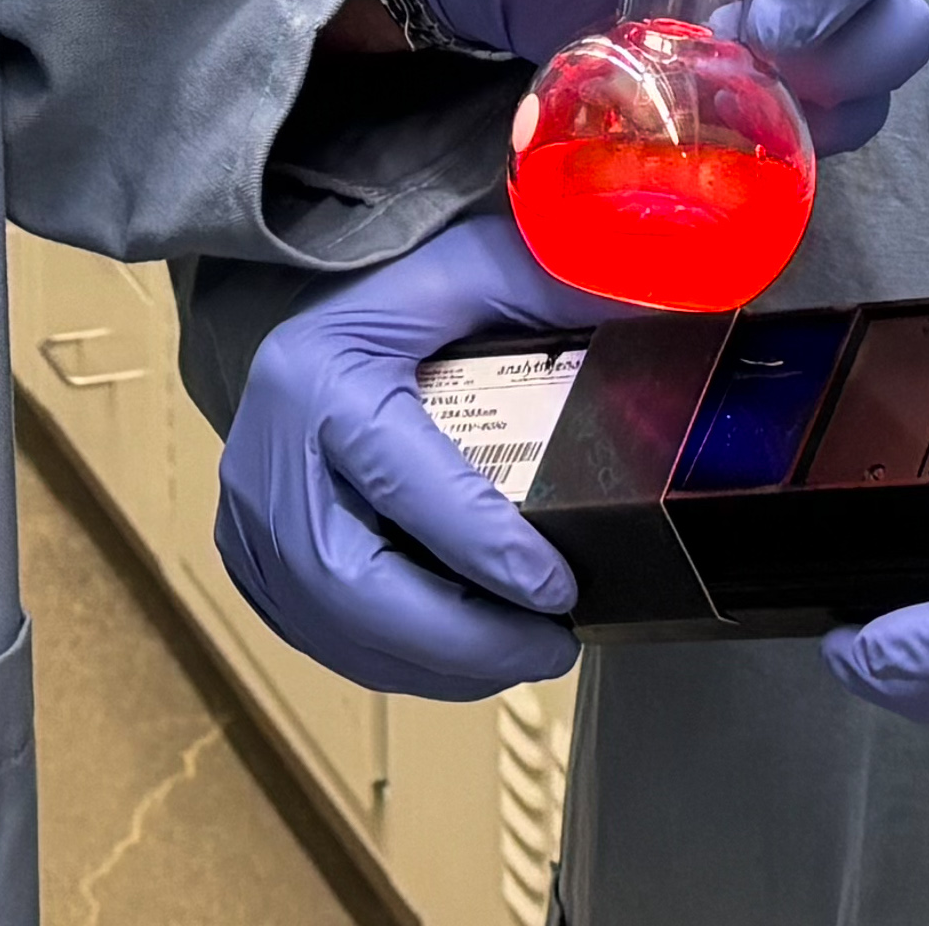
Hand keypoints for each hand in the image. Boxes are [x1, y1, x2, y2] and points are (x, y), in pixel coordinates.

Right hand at [215, 212, 625, 698]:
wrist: (299, 314)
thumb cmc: (391, 294)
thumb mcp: (473, 265)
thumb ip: (559, 285)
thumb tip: (676, 302)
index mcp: (320, 376)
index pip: (403, 482)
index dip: (484, 550)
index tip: (559, 589)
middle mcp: (270, 456)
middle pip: (355, 585)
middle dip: (463, 640)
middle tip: (552, 646)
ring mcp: (252, 520)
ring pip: (339, 630)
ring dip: (439, 663)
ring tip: (524, 651)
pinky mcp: (253, 563)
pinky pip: (328, 639)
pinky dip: (404, 661)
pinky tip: (465, 652)